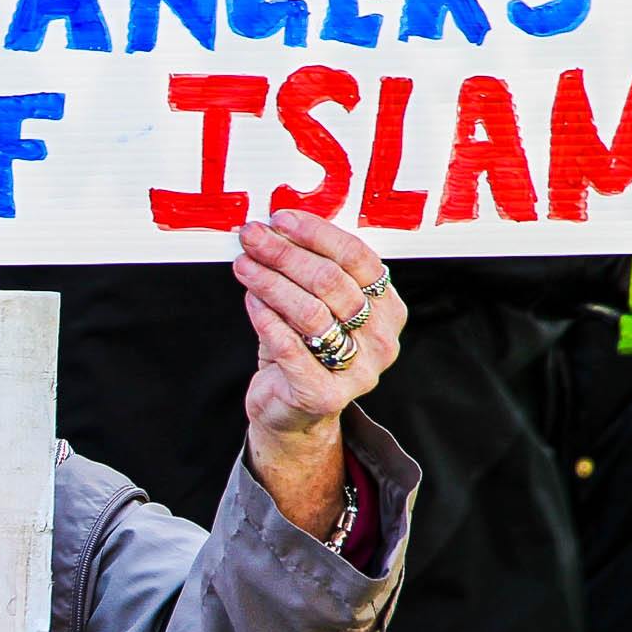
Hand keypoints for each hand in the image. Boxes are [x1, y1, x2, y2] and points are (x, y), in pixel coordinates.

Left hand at [231, 209, 405, 537]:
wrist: (292, 412)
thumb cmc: (302, 349)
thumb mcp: (315, 306)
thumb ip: (308, 271)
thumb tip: (274, 226)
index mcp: (389, 308)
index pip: (358, 257)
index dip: (316, 233)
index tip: (279, 218)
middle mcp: (382, 340)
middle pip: (331, 282)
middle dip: (285, 254)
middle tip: (251, 237)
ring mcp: (359, 371)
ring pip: (310, 312)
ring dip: (270, 282)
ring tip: (243, 265)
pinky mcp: (324, 395)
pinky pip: (290, 348)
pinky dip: (266, 320)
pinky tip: (249, 301)